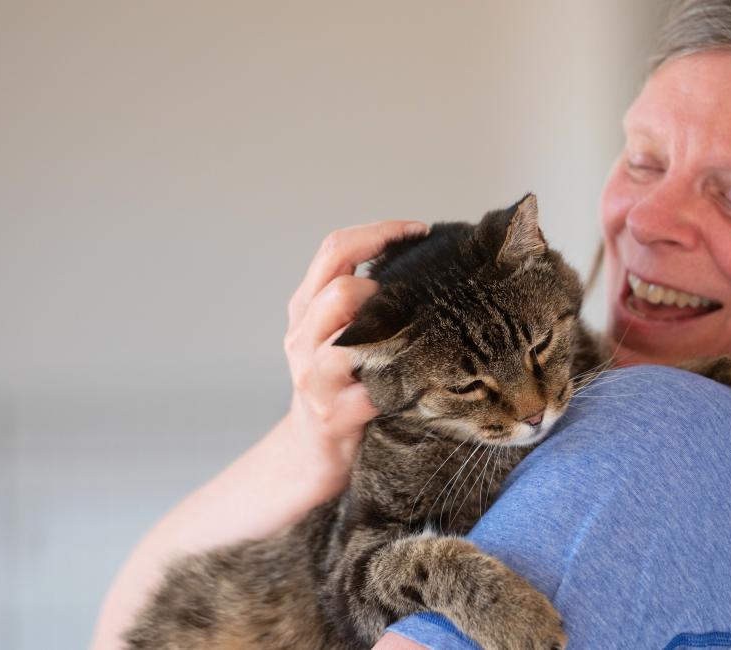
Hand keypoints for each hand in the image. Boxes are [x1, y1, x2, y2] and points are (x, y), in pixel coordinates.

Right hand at [282, 219, 428, 502]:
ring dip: (390, 332)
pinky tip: (427, 376)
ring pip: (348, 338)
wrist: (310, 453)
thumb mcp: (341, 334)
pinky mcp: (333, 415)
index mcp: (306, 308)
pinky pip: (372, 390)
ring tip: (419, 334)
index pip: (335, 249)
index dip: (379, 232)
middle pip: (339, 289)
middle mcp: (302, 337)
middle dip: (385, 287)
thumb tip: (426, 261)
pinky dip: (403, 381)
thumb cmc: (340, 385)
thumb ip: (367, 299)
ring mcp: (313, 378)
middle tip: (419, 297)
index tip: (420, 230)